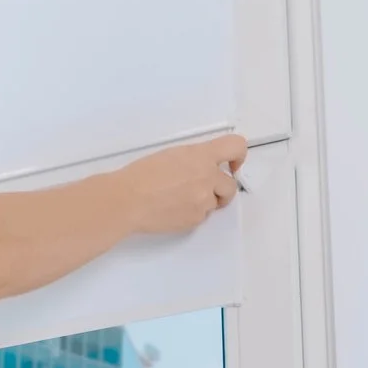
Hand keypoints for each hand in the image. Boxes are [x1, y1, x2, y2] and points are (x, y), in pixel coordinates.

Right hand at [118, 134, 248, 234]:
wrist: (127, 200)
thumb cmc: (141, 175)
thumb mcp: (172, 154)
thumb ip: (196, 158)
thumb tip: (205, 166)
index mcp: (201, 156)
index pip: (236, 147)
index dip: (240, 157)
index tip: (233, 165)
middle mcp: (207, 177)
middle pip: (231, 185)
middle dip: (221, 189)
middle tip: (204, 189)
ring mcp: (203, 201)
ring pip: (215, 203)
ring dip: (204, 201)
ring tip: (179, 198)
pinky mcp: (195, 220)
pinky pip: (202, 216)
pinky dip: (191, 213)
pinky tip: (172, 208)